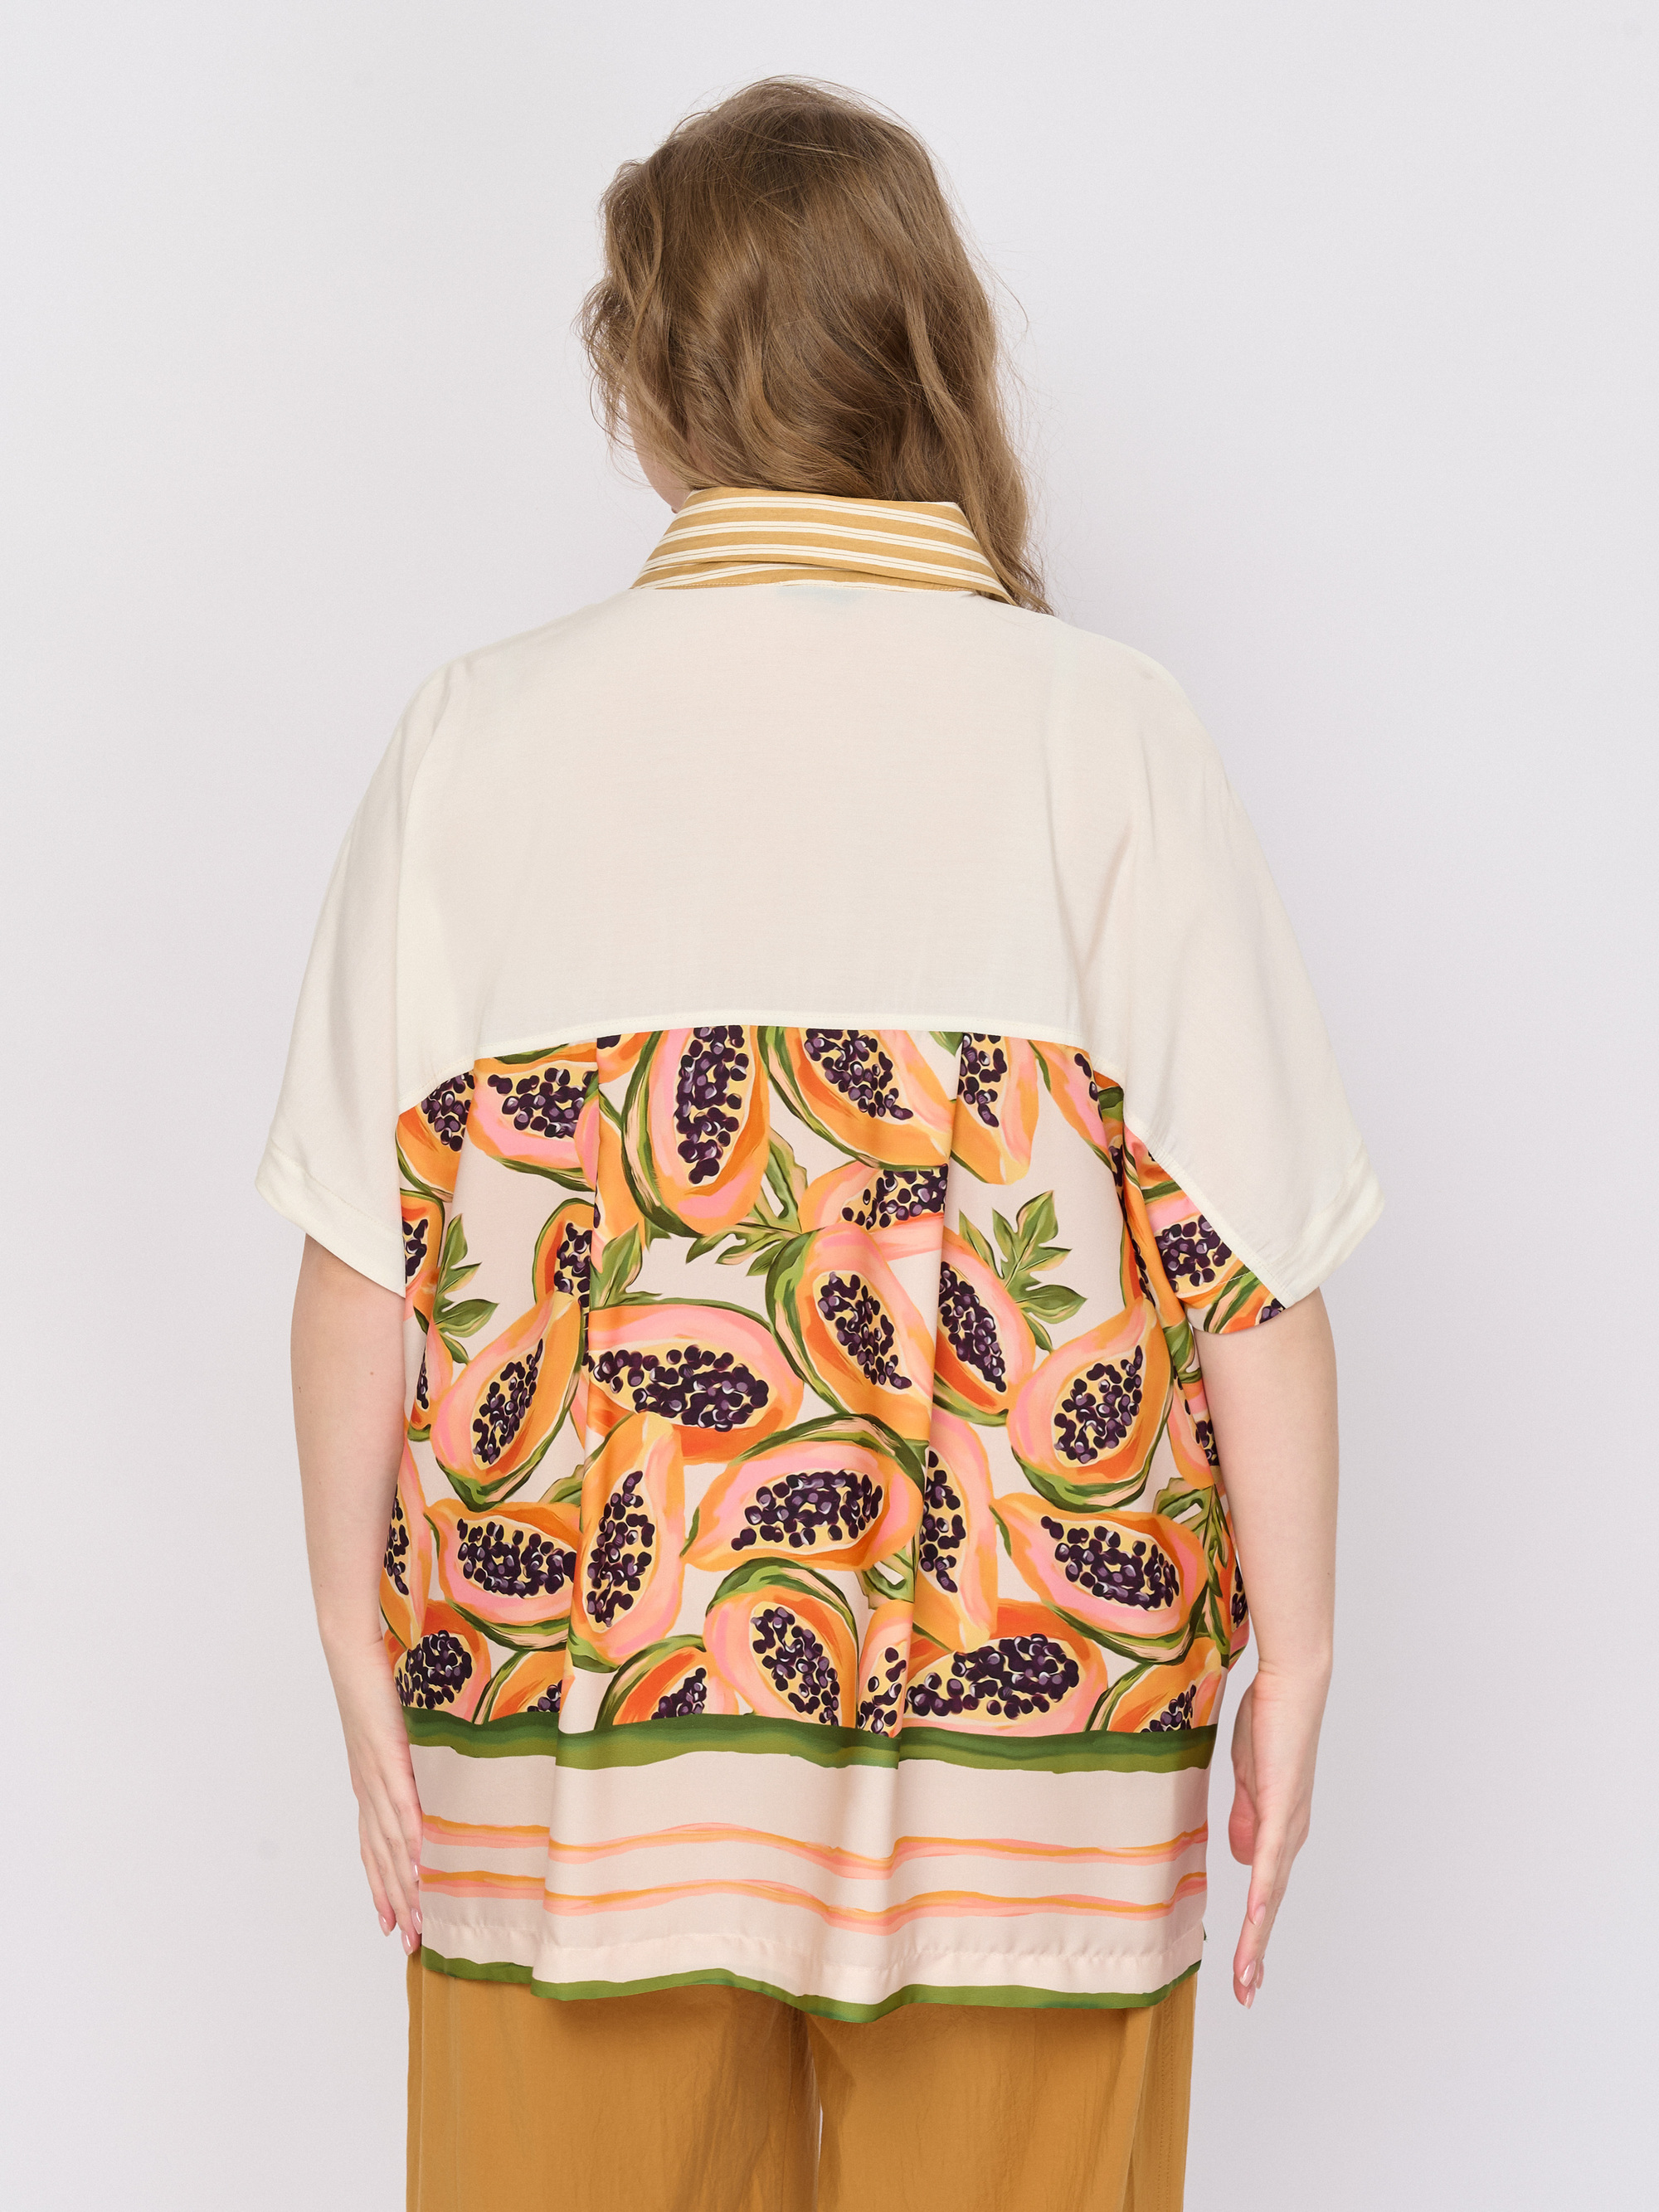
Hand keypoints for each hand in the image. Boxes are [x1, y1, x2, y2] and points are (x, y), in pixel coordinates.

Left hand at [329, 1636, 423, 1953]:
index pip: (373, 1850)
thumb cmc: (375, 1683)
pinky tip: (421, 1865)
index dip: (382, 1890)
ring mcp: (375, 1776)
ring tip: (419, 1920)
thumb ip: (410, 1758)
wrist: (352, 1651)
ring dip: (405, 1886)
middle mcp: (367, 1789)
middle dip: (396, 1904)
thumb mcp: (396, 1730)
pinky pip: (401, 1807)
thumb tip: (435, 1773)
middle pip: (380, 1860)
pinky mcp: (387, 1757)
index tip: (393, 1926)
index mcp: (368, 1785)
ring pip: (390, 1845)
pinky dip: (409, 1840)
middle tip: (410, 1944)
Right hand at [1227, 1664, 1327, 2005]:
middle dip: (1258, 1952)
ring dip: (1259, 1937)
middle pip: (1272, 1905)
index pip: (1266, 1891)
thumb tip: (1241, 1858)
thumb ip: (1246, 1818)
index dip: (1257, 1933)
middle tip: (1246, 1994)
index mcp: (1280, 1829)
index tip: (1247, 1971)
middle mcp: (1291, 1835)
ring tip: (1248, 1977)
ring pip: (1272, 1893)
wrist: (1292, 1686)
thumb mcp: (1249, 1779)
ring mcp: (1288, 1824)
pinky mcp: (1283, 1808)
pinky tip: (1258, 1917)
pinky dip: (1264, 1890)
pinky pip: (1270, 1858)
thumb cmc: (1271, 1722)